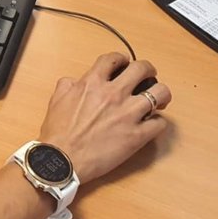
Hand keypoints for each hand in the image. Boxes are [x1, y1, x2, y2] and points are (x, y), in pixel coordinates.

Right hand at [37, 52, 170, 184]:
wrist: (63, 160)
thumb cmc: (58, 133)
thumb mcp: (57, 99)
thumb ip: (68, 85)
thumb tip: (76, 81)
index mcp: (92, 83)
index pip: (114, 59)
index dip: (122, 59)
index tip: (124, 64)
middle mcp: (113, 94)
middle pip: (142, 69)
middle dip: (148, 70)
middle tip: (148, 77)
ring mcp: (128, 114)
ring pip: (160, 93)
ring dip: (160, 94)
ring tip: (158, 100)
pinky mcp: (137, 136)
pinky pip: (160, 123)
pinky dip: (157, 122)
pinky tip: (151, 125)